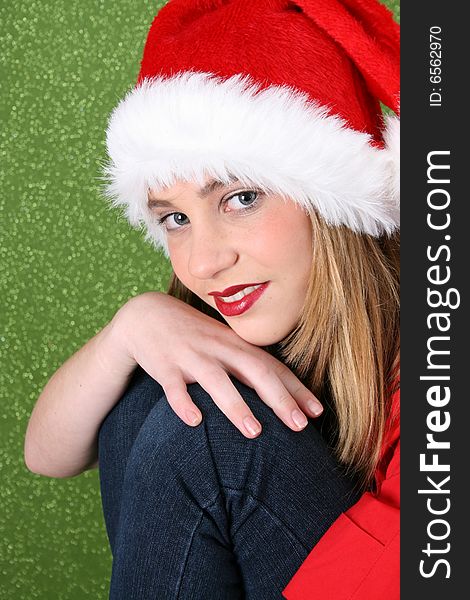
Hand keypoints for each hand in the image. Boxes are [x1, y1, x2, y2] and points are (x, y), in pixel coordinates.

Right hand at [111, 292, 322, 437]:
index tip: (317, 412)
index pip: (273, 366)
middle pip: (254, 371)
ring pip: (216, 380)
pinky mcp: (164, 366)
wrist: (147, 315)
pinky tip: (194, 422)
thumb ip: (247, 364)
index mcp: (235, 345)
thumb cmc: (194, 335)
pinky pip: (173, 387)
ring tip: (254, 432)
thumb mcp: (223, 343)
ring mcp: (191, 356)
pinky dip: (183, 403)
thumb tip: (280, 391)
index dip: (296, 389)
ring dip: (236, 406)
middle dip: (279, 399)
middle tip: (299, 427)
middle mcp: (218, 348)